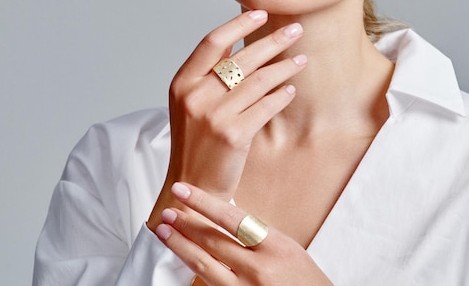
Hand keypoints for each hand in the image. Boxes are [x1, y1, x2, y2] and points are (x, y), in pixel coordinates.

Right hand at [148, 11, 306, 228]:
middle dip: (273, 40)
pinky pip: (266, 106)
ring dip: (285, 67)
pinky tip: (290, 89)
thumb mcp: (190, 103)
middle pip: (241, 57)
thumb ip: (209, 76)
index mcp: (182, 82)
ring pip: (259, 80)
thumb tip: (241, 42)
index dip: (239, 23)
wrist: (192, 186)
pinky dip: (280, 96)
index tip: (262, 12)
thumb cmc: (196, 142)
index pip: (212, 42)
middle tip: (296, 29)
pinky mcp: (233, 135)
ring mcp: (214, 115)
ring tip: (302, 59)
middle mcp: (195, 95)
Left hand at [155, 182, 332, 285]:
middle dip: (186, 223)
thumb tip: (223, 219)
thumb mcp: (288, 249)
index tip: (184, 191)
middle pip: (213, 240)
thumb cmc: (304, 281)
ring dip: (181, 246)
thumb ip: (257, 236)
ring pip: (204, 265)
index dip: (203, 203)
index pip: (231, 218)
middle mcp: (260, 268)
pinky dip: (194, 272)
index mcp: (276, 246)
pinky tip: (183, 260)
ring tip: (164, 231)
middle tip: (167, 210)